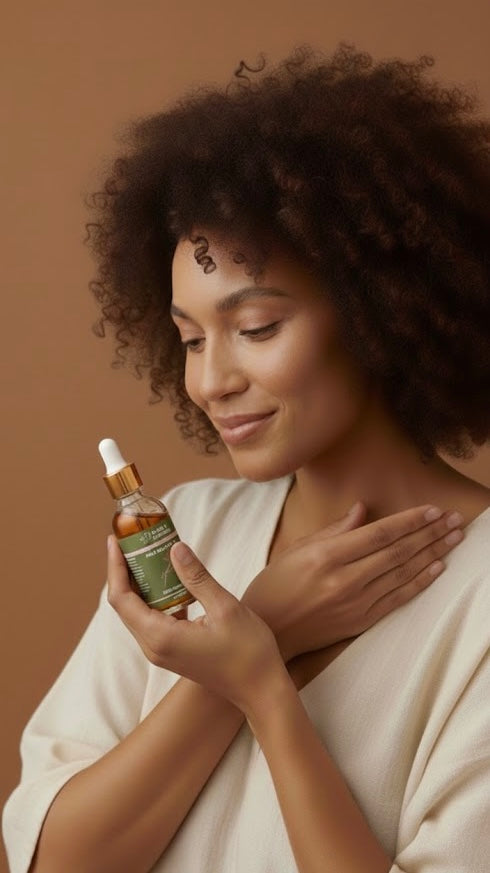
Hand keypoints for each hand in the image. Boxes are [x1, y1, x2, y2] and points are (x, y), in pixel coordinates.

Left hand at [106, 537, 287, 712]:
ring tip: (147, 554)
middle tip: (132, 541)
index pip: (121, 599)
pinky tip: (169, 579)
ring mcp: (161, 652)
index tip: (115, 541)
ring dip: (139, 583)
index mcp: (161, 637)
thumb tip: (175, 547)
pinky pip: (152, 620)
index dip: (115, 568)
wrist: (261, 690)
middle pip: (124, 605)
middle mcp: (154, 648)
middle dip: (125, 571)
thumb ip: (197, 577)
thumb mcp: (225, 608)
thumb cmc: (248, 652)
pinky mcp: (171, 652)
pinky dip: (155, 597)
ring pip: (137, 613)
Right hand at [241, 503, 463, 660]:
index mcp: (326, 555)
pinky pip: (398, 598)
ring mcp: (355, 603)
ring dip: (433, 553)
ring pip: (403, 573)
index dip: (409, 520)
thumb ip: (334, 530)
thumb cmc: (275, 586)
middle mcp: (344, 579)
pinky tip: (437, 567)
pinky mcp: (360, 621)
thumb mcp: (297, 549)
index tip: (433, 509)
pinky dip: (420, 582)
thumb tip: (362, 508)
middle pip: (397, 551)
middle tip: (455, 519)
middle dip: (430, 533)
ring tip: (454, 538)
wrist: (267, 632)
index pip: (379, 533)